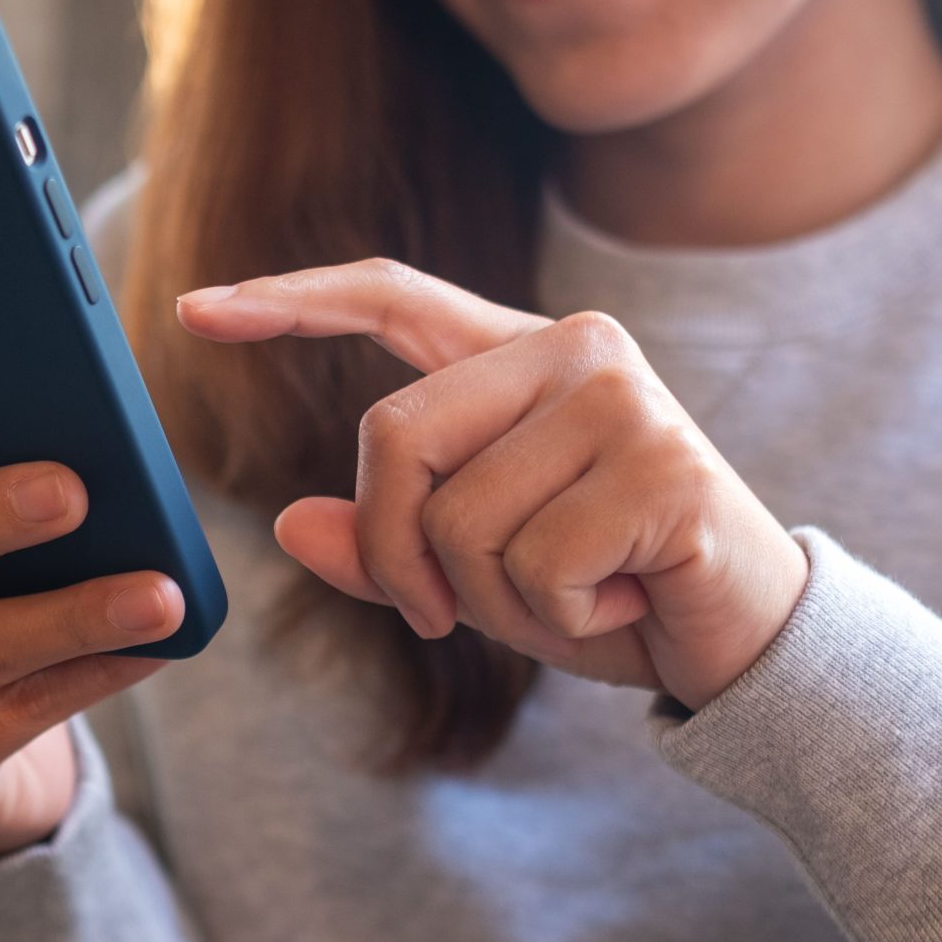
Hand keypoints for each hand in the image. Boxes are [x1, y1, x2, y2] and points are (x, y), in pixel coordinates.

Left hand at [175, 260, 807, 712]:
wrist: (746, 642)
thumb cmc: (609, 593)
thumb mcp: (479, 578)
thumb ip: (387, 550)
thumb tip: (286, 525)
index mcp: (520, 357)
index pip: (391, 298)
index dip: (291, 301)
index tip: (195, 311)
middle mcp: (573, 350)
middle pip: (393, 440)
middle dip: (399, 556)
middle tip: (451, 616)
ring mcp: (624, 398)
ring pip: (461, 521)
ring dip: (499, 601)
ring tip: (580, 593)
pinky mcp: (664, 465)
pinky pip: (537, 565)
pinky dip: (562, 615)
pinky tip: (625, 598)